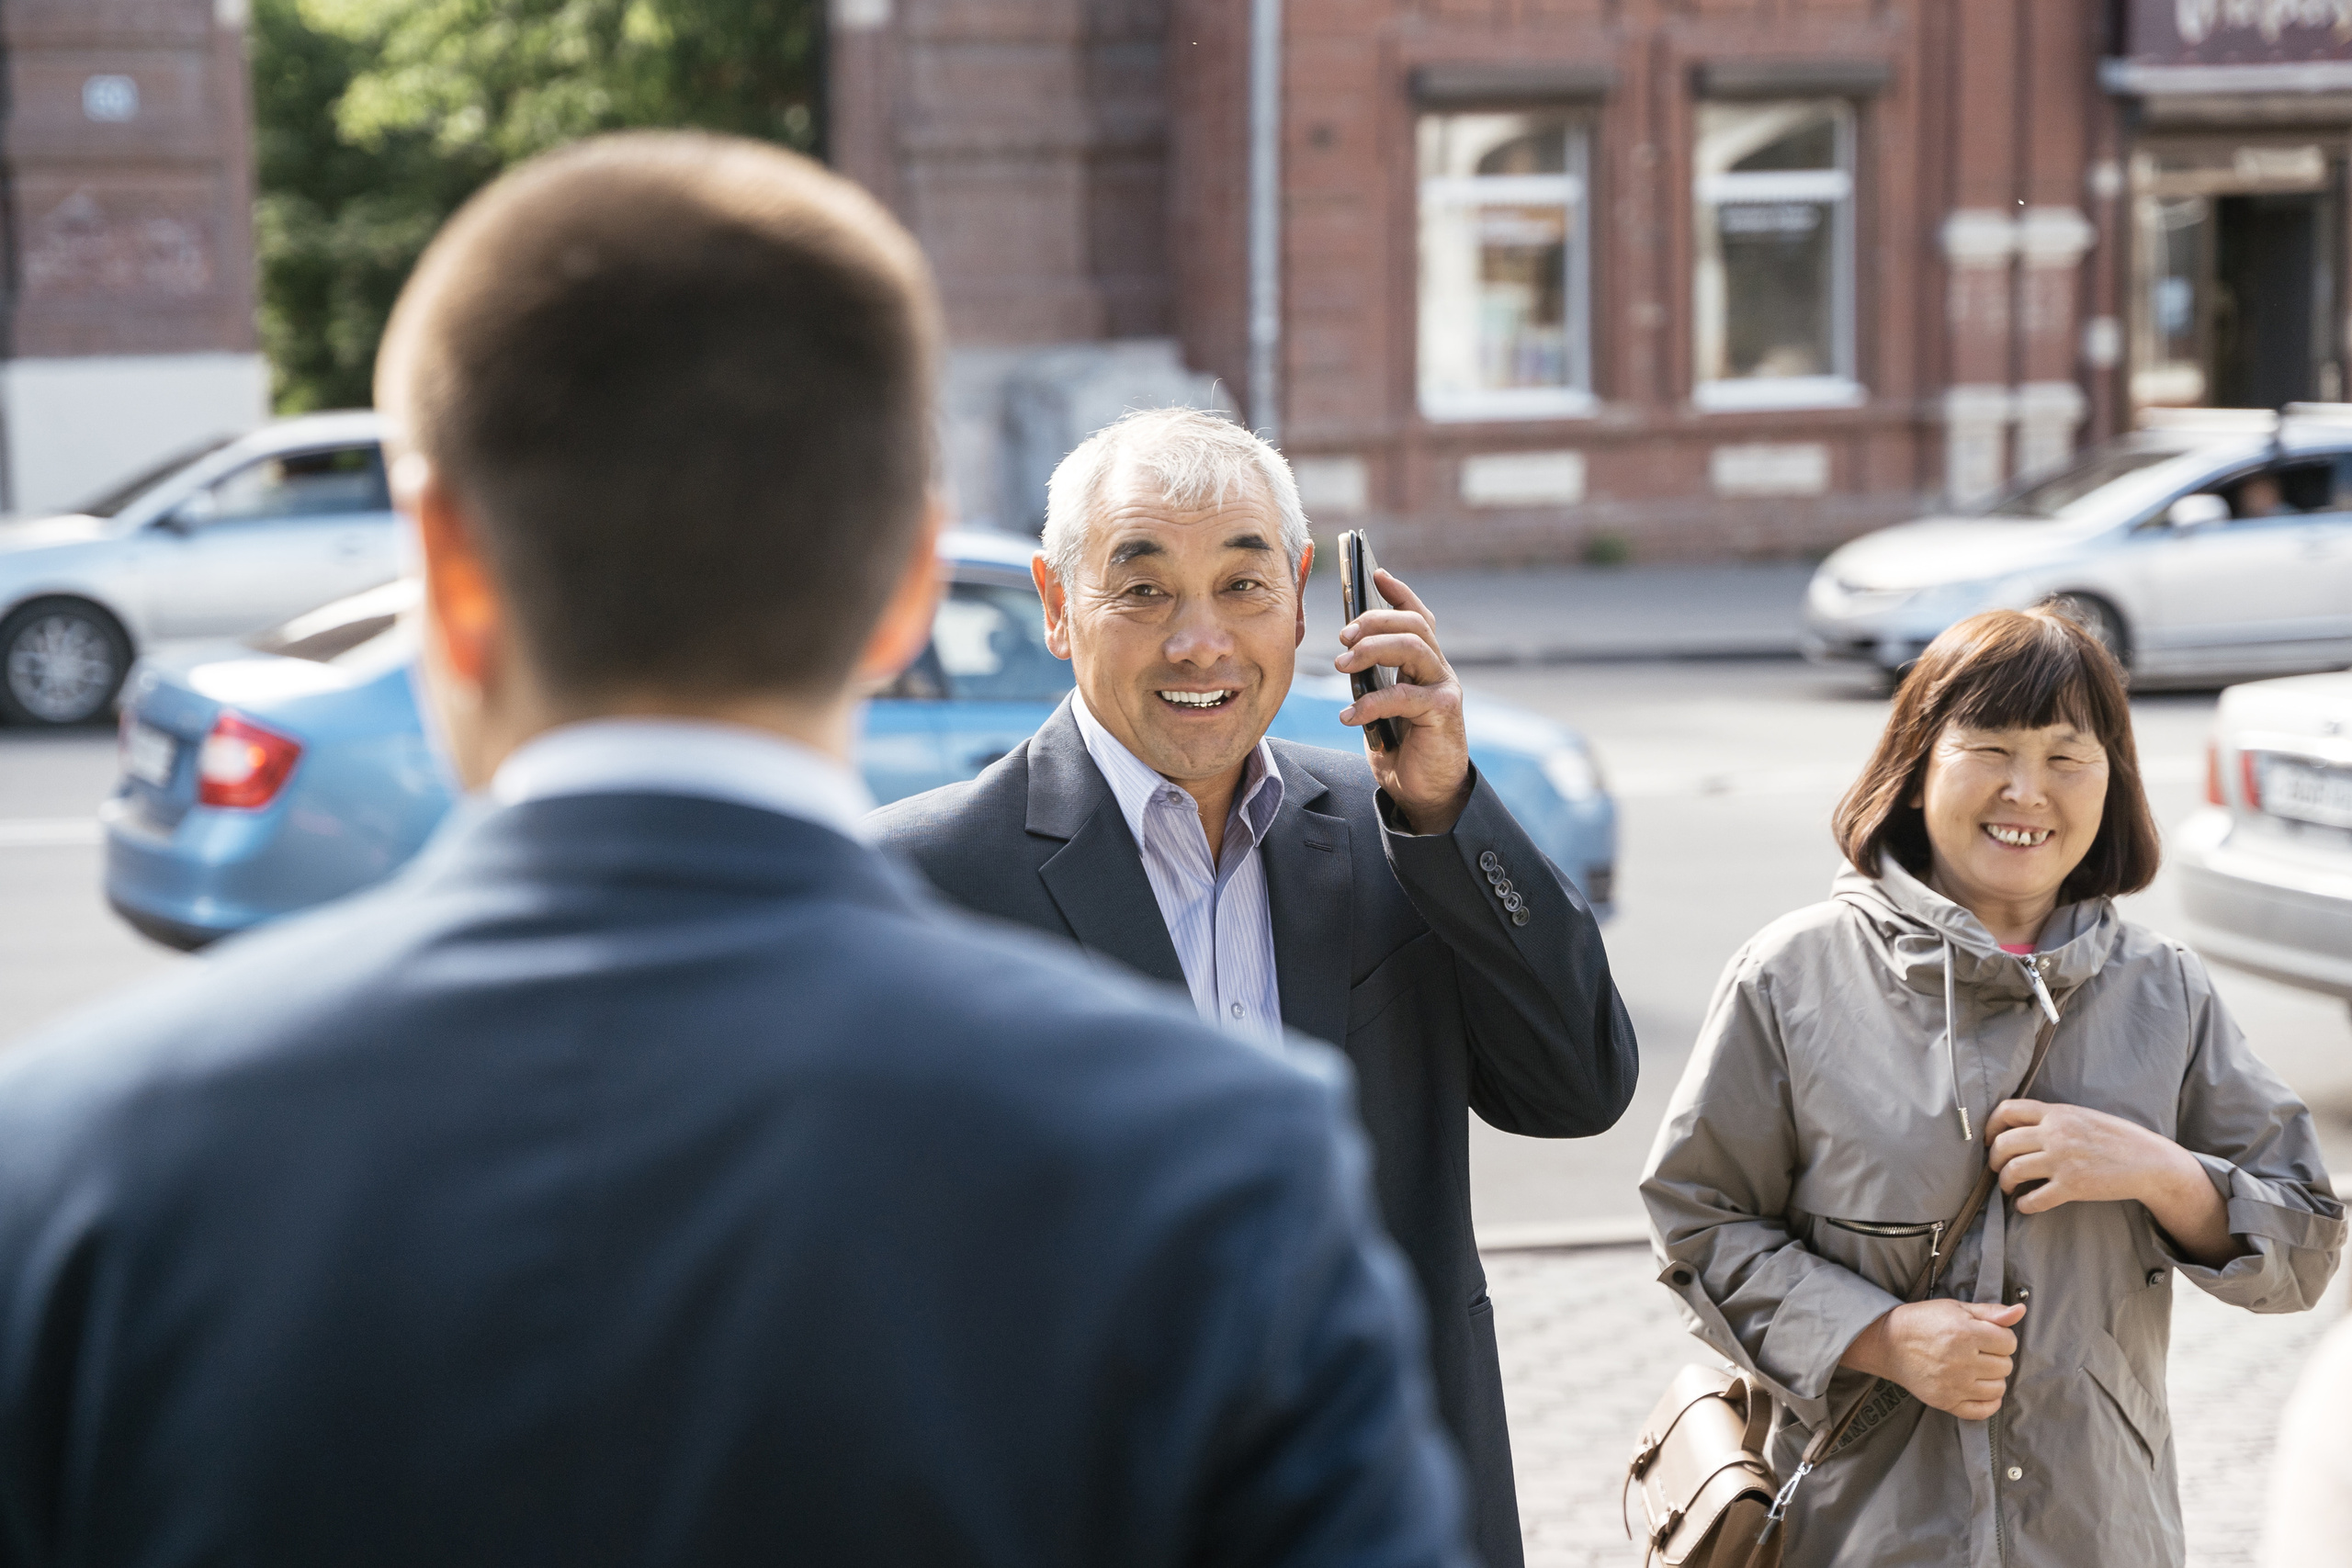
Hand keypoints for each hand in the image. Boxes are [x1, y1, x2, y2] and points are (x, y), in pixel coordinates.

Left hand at [1335, 568, 1471, 833]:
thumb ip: (1370, 679)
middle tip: (1342, 637)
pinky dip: (1369, 702)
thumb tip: (1345, 652)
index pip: (1417, 617)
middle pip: (1413, 625)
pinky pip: (1403, 695)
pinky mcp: (1443, 712)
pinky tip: (1348, 715)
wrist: (1425, 793)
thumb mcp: (1379, 707)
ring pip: (1413, 647)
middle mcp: (1438, 670)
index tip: (1374, 573)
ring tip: (1341, 666)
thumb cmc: (1401, 748)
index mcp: (1424, 664)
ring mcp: (1444, 688)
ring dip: (1372, 650)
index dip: (1399, 593)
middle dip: (1374, 622)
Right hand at [1838, 1298, 2023, 1420]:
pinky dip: (1988, 1402)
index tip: (1987, 1335)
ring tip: (1976, 1368)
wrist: (1887, 1342)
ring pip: (1998, 1388)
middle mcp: (1961, 1361)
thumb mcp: (1956, 1308)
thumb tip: (2021, 1310)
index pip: (2009, 1342)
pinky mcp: (1946, 1402)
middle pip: (2005, 1366)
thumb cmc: (1923, 1321)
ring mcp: (1954, 1384)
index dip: (2001, 1337)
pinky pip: (1983, 1410)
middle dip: (1996, 1356)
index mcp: (1965, 1333)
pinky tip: (1978, 1388)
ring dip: (1992, 1378)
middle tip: (1978, 1350)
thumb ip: (1990, 1311)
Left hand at [1985, 1099, 2235, 1264]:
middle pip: (2003, 1144)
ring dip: (2004, 1182)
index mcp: (2057, 1113)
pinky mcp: (2072, 1186)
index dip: (1990, 1127)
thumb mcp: (2083, 1116)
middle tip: (1997, 1169)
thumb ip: (2054, 1118)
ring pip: (2012, 1171)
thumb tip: (2023, 1126)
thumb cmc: (2118, 1138)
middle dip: (1994, 1159)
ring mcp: (2062, 1160)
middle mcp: (2055, 1134)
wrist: (2150, 1162)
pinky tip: (2024, 1205)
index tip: (1989, 1140)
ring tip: (2008, 1188)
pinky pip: (2034, 1198)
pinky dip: (2023, 1204)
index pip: (2006, 1111)